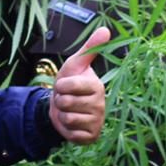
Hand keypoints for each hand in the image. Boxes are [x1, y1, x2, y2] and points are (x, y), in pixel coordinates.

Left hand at [50, 26, 108, 143]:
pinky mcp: (91, 136)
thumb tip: (106, 29)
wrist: (63, 109)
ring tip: (68, 110)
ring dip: (62, 115)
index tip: (64, 85)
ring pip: (67, 118)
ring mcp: (97, 122)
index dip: (60, 86)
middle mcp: (100, 104)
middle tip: (66, 99)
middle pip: (66, 103)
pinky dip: (66, 129)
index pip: (70, 86)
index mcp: (97, 86)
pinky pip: (71, 134)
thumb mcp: (75, 64)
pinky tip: (72, 124)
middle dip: (60, 101)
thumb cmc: (70, 84)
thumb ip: (90, 48)